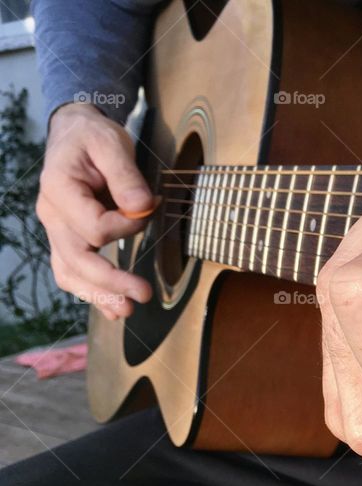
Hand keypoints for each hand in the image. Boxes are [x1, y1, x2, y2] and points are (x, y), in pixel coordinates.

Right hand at [37, 102, 153, 319]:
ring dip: (98, 296)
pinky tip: (112, 309)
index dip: (126, 226)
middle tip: (142, 295)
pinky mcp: (67, 239)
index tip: (147, 209)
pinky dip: (91, 292)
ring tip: (125, 311)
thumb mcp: (111, 143)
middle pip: (77, 259)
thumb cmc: (93, 138)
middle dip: (110, 281)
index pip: (94, 226)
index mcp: (59, 189)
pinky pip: (72, 272)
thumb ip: (126, 174)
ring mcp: (57, 230)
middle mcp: (52, 215)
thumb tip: (141, 206)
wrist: (75, 135)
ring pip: (70, 272)